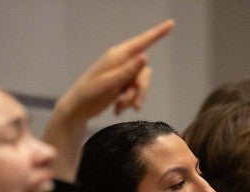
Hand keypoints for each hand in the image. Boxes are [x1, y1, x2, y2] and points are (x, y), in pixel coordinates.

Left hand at [43, 19, 174, 178]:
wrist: (78, 109)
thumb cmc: (90, 94)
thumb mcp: (109, 83)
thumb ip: (128, 71)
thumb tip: (145, 56)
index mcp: (118, 56)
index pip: (142, 42)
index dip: (157, 34)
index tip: (171, 24)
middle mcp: (122, 62)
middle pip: (144, 72)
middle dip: (141, 89)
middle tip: (135, 105)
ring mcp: (122, 74)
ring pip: (140, 84)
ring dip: (133, 98)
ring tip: (120, 107)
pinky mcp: (121, 85)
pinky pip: (133, 92)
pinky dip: (127, 102)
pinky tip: (116, 109)